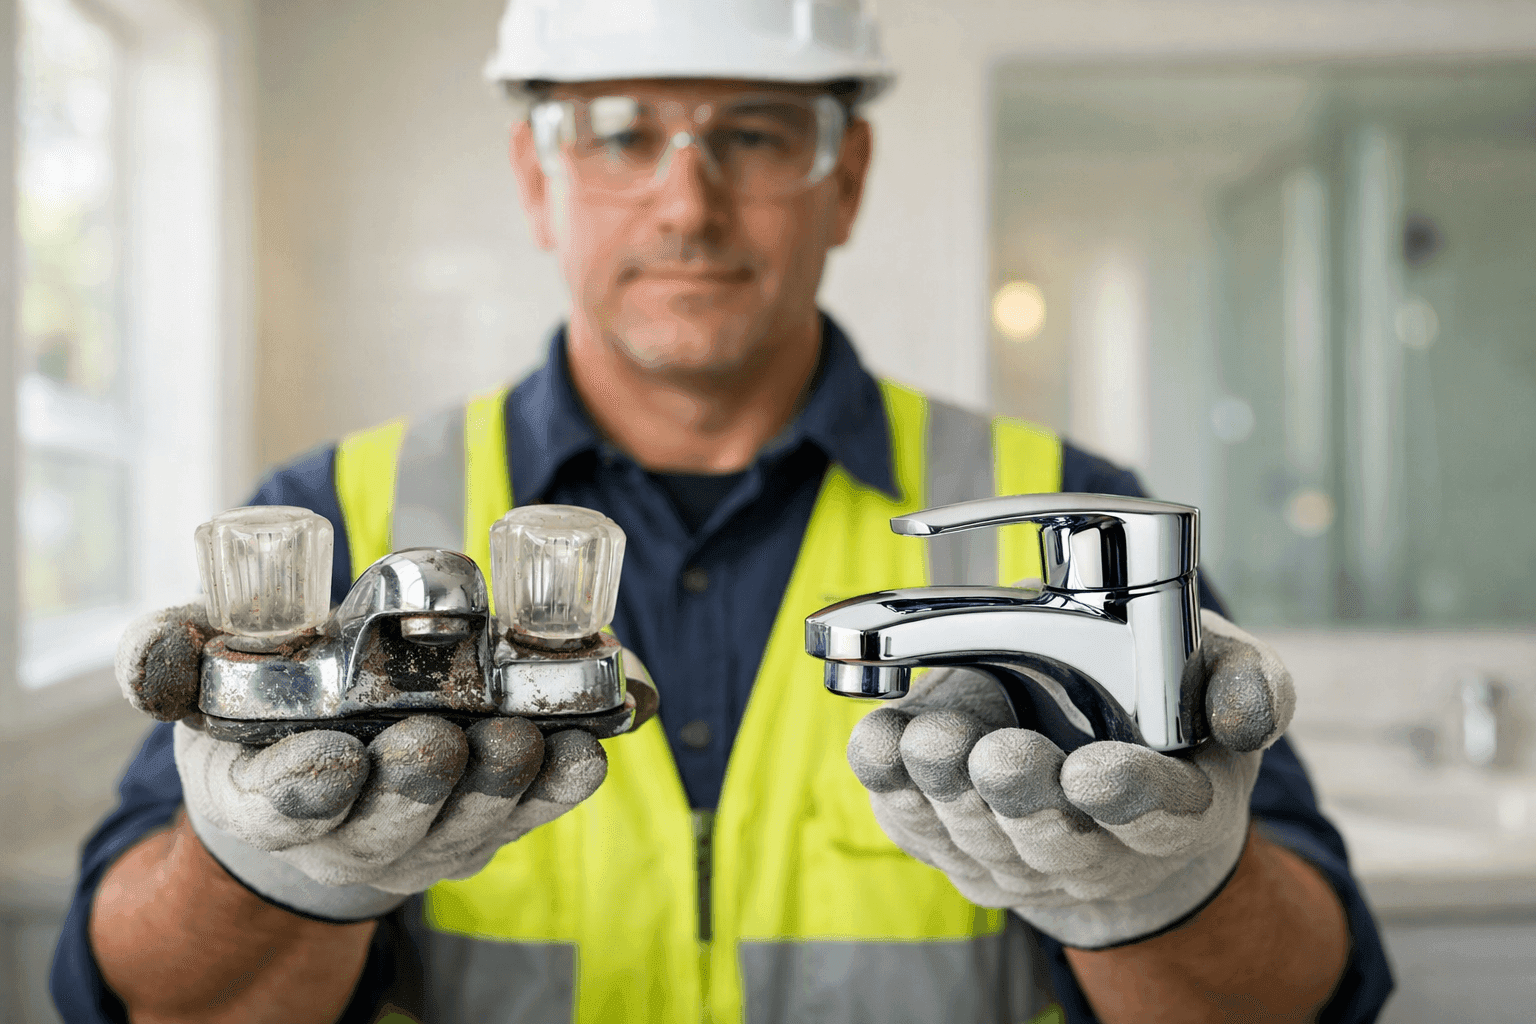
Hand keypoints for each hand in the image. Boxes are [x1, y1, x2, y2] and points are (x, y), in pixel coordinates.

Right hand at [116, 602, 652, 919]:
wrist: (323, 762)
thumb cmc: (259, 711)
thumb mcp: (198, 679)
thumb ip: (167, 658)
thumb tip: (149, 653)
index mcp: (265, 801)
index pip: (282, 810)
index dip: (306, 789)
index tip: (335, 755)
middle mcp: (350, 835)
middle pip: (387, 827)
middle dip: (415, 784)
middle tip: (436, 738)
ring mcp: (427, 837)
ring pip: (467, 825)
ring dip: (498, 784)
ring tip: (519, 736)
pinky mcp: (489, 822)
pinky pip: (531, 813)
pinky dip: (561, 786)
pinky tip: (584, 751)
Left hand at [846, 609, 1294, 948]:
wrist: (1096, 767)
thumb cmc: (1164, 713)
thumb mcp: (1222, 681)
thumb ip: (1251, 686)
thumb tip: (1247, 713)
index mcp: (1176, 812)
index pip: (1159, 817)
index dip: (1127, 797)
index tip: (1094, 770)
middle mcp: (1096, 852)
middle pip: (1055, 840)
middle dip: (1021, 796)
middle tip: (998, 755)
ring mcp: (1016, 858)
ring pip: (977, 837)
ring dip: (948, 791)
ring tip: (932, 741)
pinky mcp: (951, 845)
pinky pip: (915, 826)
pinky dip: (891, 787)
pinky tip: (881, 746)